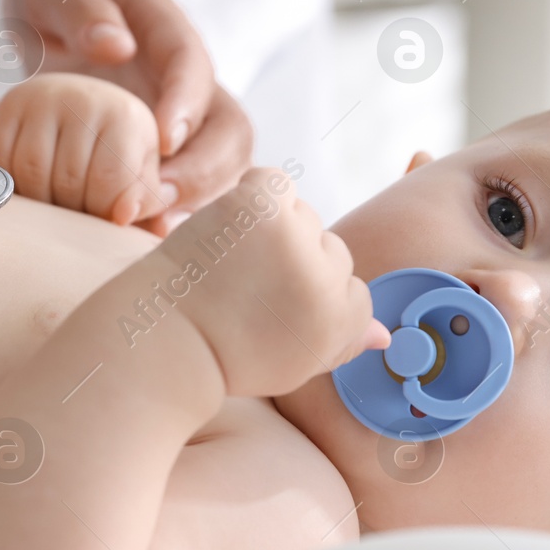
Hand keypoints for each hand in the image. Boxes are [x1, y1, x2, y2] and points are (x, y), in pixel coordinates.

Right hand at [0, 73, 170, 224]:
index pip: (109, 181)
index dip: (104, 213)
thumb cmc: (117, 154)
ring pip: (32, 175)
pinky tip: (29, 191)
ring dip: (40, 204)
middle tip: (76, 217)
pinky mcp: (11, 104)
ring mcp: (44, 97)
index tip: (103, 218)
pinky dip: (13, 187)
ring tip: (54, 207)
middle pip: (68, 181)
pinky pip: (3, 162)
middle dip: (72, 212)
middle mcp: (86, 98)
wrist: (77, 111)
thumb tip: (125, 216)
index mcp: (127, 116)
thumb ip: (145, 200)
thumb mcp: (140, 173)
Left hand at [3, 0, 252, 226]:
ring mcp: (190, 124)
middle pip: (230, 129)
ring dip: (197, 203)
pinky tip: (146, 238)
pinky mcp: (176, 159)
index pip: (192, 63)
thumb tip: (116, 47)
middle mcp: (189, 82)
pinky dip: (178, 218)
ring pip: (226, 170)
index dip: (186, 103)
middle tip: (156, 200)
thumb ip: (77, 7)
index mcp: (161, 29)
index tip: (164, 139)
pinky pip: (197, 195)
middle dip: (204, 170)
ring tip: (152, 225)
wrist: (50, 34)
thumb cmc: (51, 10)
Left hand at [161, 168, 388, 397]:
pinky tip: (230, 231)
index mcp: (342, 322)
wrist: (165, 340)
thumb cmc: (225, 354)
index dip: (310, 299)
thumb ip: (343, 342)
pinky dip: (254, 198)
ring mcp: (295, 239)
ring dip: (272, 231)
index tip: (272, 312)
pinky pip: (274, 183)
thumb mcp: (295, 366)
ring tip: (231, 265)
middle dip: (295, 264)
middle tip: (246, 289)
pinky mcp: (261, 206)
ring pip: (303, 216)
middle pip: (332, 249)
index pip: (355, 290)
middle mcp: (327, 281)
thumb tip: (384, 334)